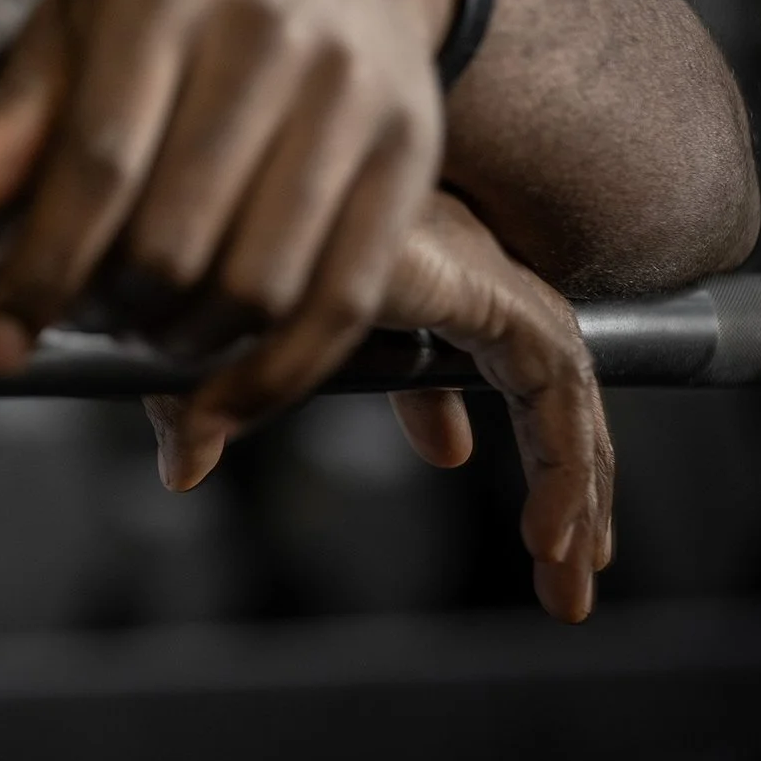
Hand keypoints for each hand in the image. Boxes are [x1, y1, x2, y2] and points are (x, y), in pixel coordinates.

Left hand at [0, 0, 457, 394]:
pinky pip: (346, 301)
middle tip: (86, 320)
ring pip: (262, 278)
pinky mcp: (410, 151)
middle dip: (115, 307)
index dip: (42, 268)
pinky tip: (218, 403)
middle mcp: (269, 31)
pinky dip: (276, 376)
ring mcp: (353, 92)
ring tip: (147, 333)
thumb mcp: (78, 17)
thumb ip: (12, 115)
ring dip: (187, 343)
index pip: (97, 161)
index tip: (0, 343)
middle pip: (179, 233)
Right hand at [146, 190, 613, 621]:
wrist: (217, 187)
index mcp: (392, 262)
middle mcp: (448, 261)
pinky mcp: (491, 292)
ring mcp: (476, 272)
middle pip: (528, 377)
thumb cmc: (198, 236)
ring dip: (574, 482)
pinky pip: (556, 385)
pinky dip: (564, 460)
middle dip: (555, 472)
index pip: (456, 347)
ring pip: (558, 387)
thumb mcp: (216, 342)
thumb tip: (186, 467)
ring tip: (569, 573)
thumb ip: (220, 394)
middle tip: (559, 563)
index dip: (458, 414)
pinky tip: (550, 534)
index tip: (460, 468)